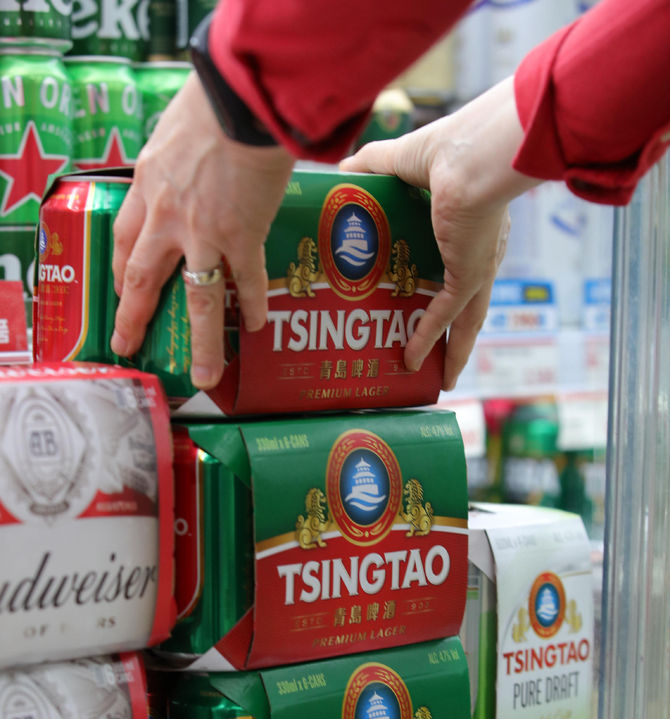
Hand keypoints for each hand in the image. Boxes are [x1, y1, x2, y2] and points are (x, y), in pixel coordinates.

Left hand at [111, 72, 294, 388]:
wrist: (244, 99)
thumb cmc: (215, 101)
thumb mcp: (174, 129)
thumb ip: (175, 159)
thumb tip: (187, 167)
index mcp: (149, 185)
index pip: (126, 240)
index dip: (122, 270)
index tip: (121, 291)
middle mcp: (169, 216)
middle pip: (144, 279)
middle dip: (135, 317)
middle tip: (128, 344)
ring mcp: (205, 232)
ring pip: (199, 301)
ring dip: (201, 343)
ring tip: (204, 374)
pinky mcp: (243, 236)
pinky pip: (246, 282)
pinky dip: (252, 306)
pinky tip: (255, 326)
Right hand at [340, 76, 539, 390]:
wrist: (469, 157)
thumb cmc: (445, 148)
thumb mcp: (398, 160)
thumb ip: (369, 166)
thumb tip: (340, 173)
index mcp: (471, 222)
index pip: (457, 260)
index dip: (443, 282)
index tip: (424, 299)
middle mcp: (480, 250)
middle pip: (467, 303)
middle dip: (455, 333)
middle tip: (437, 355)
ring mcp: (478, 266)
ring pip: (467, 320)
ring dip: (452, 351)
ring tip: (439, 379)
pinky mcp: (468, 276)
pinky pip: (446, 316)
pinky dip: (429, 339)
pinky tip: (412, 360)